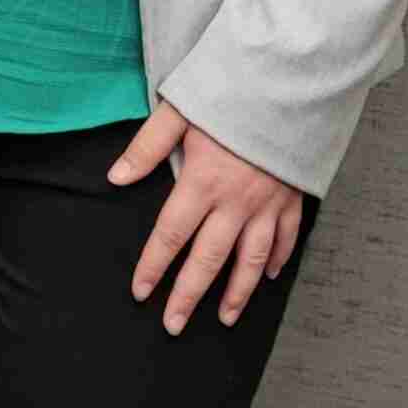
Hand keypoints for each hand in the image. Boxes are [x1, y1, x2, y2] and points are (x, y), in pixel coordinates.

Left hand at [109, 101, 302, 335]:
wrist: (287, 83)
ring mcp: (267, 203)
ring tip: (226, 318)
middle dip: (189, 295)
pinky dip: (278, 260)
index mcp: (202, 181)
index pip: (171, 235)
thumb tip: (115, 177)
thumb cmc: (229, 93)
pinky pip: (285, 238)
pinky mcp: (291, 197)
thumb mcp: (180, 111)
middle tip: (174, 324)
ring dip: (237, 292)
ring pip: (251, 260)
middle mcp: (235, 201)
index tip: (140, 291)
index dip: (153, 266)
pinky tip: (269, 277)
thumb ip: (146, 147)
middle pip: (208, 259)